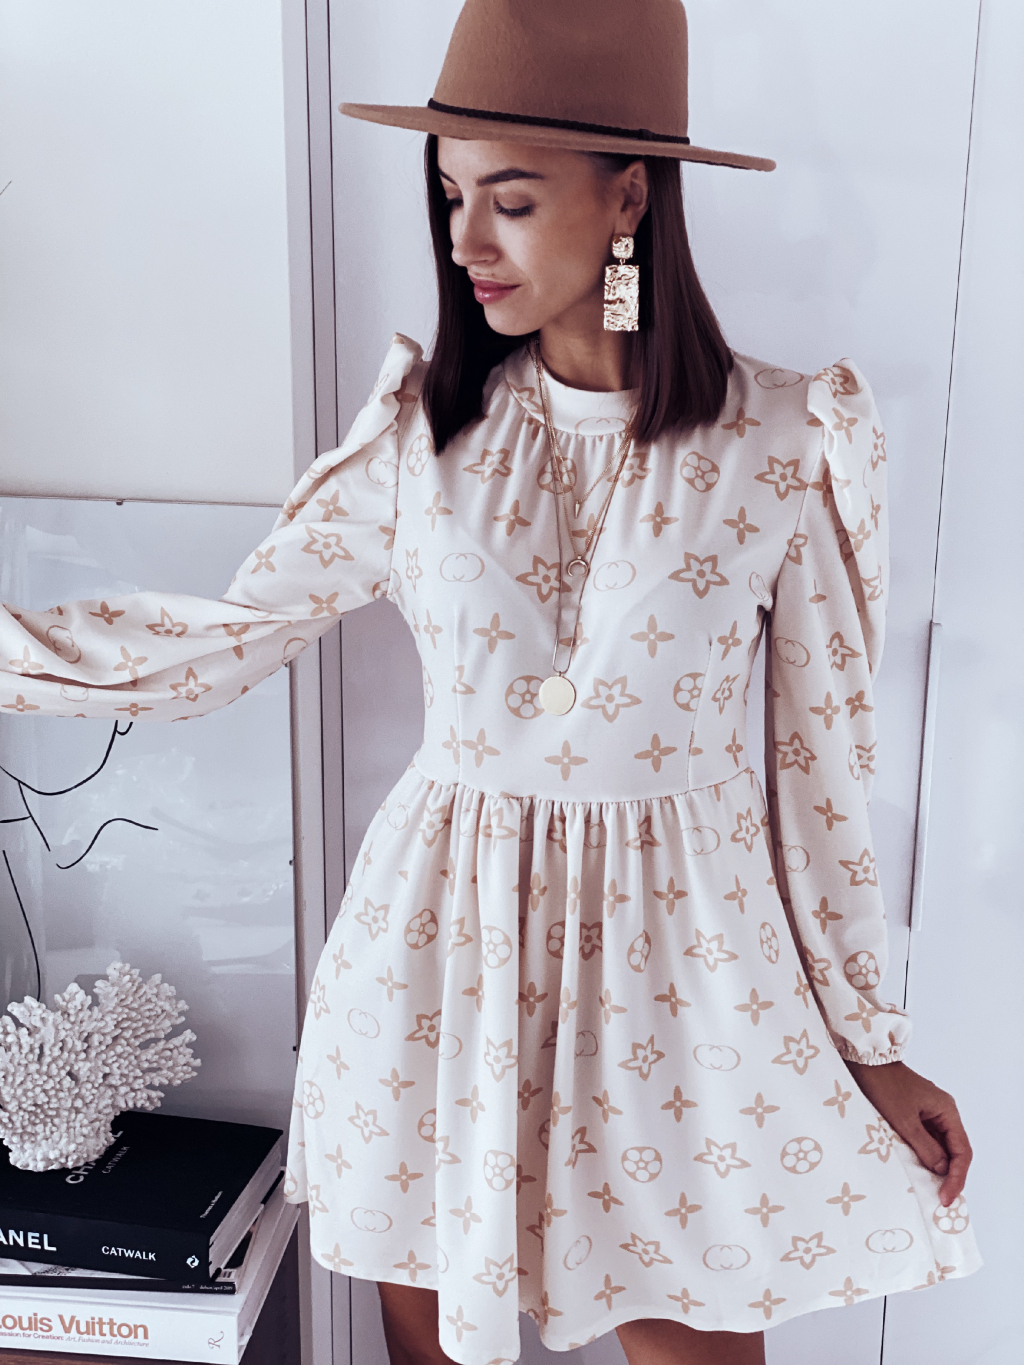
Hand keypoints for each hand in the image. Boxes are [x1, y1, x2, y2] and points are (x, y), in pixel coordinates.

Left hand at [844, 1059, 971, 1206]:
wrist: (863, 1061)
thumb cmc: (883, 1086)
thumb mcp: (904, 1121)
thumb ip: (925, 1147)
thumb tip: (942, 1170)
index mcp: (947, 1111)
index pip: (962, 1151)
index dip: (957, 1178)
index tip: (945, 1198)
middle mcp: (943, 1112)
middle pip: (954, 1151)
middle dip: (950, 1177)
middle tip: (941, 1201)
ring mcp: (929, 1113)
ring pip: (940, 1148)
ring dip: (937, 1169)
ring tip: (931, 1192)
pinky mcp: (915, 1114)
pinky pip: (926, 1141)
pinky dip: (924, 1157)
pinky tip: (918, 1172)